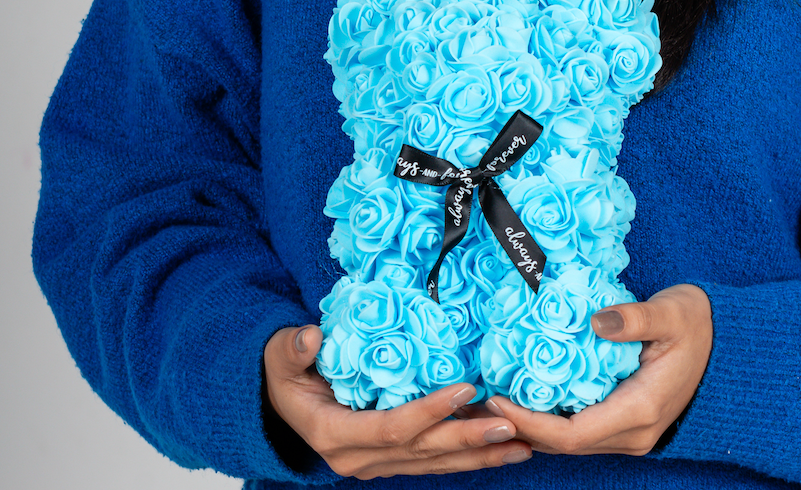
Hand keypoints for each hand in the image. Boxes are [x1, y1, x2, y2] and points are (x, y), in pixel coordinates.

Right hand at [263, 325, 531, 478]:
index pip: (392, 427)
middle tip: (512, 425)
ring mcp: (376, 463)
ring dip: (479, 455)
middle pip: (423, 451)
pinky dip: (467, 455)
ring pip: (435, 462)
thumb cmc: (283, 372)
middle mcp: (359, 458)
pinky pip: (434, 460)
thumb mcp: (280, 356)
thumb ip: (293, 349)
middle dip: (469, 440)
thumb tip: (309, 337)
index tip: (465, 389)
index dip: (429, 412)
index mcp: (334, 434)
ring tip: (522, 444)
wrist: (278, 401)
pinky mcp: (391, 459)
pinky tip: (500, 449)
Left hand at [485, 283, 711, 456]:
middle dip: (521, 426)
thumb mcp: (671, 313)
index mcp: (640, 411)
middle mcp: (633, 433)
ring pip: (570, 441)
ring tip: (495, 399)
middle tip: (482, 401)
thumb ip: (634, 318)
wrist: (727, 345)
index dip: (530, 423)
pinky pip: (581, 429)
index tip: (497, 400)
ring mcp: (631, 432)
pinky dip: (551, 418)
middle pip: (564, 445)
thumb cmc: (699, 324)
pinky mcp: (626, 422)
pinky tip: (528, 396)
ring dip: (533, 425)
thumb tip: (597, 320)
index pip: (572, 435)